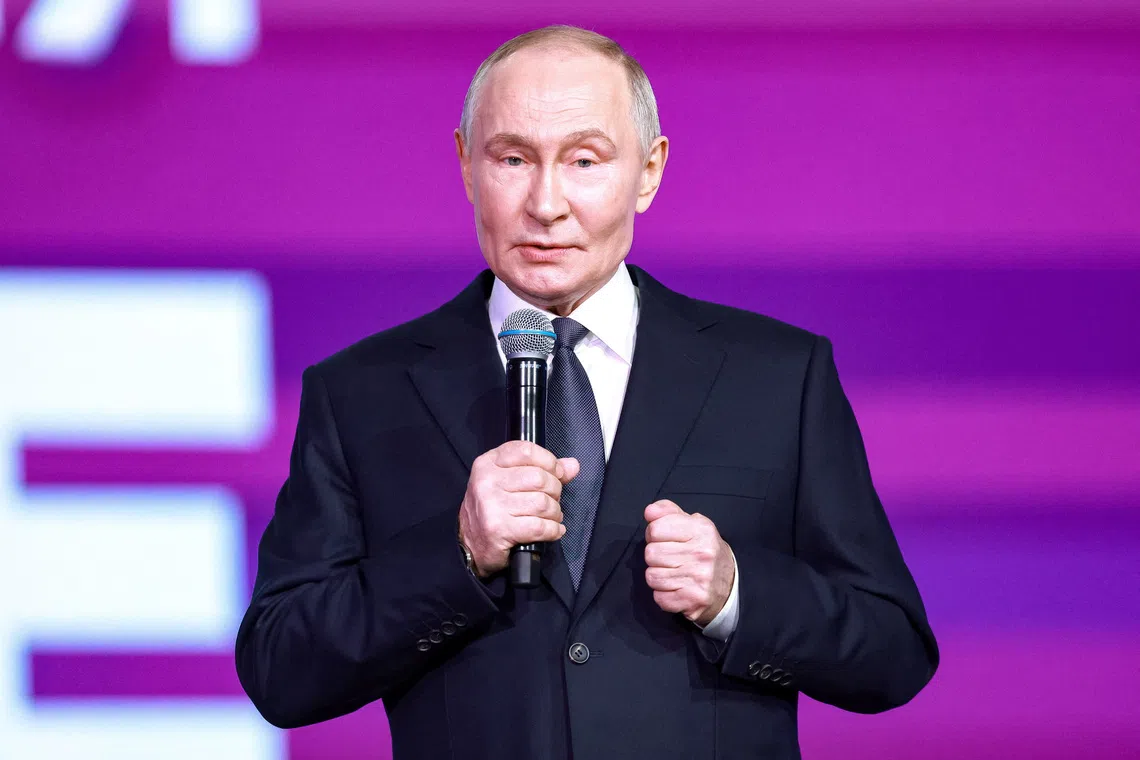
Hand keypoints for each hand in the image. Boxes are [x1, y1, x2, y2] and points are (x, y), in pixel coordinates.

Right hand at [458, 440, 578, 577]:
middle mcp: (487, 481)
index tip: (556, 474)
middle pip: (539, 478)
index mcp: (489, 463)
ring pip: (542, 503)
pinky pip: (539, 527)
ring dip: (554, 513)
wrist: (470, 544)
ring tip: (550, 517)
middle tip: (551, 500)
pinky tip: (552, 530)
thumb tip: (572, 465)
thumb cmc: (493, 509)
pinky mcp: (498, 529)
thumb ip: (543, 470)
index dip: (549, 462)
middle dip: (555, 491)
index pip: (526, 451)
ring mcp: (491, 505)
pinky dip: (553, 530)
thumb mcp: (510, 481)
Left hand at [643, 500, 735, 626]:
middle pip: (650, 554)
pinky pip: (659, 597)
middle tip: (669, 558)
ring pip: (652, 576)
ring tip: (672, 573)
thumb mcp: (692, 524)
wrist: (730, 584)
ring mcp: (699, 578)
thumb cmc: (704, 550)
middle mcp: (702, 553)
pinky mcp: (694, 600)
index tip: (664, 539)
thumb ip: (668, 511)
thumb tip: (649, 511)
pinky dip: (663, 595)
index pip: (655, 529)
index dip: (654, 535)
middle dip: (655, 557)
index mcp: (701, 530)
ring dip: (658, 576)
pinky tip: (676, 588)